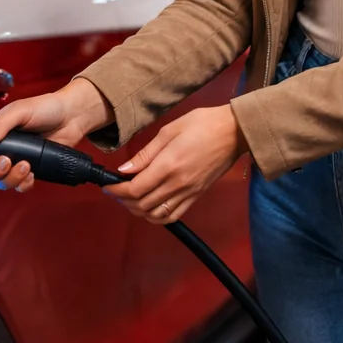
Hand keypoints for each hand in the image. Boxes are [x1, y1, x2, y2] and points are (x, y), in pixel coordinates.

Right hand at [0, 77, 112, 192]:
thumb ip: (2, 123)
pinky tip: (32, 174)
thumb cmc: (44, 108)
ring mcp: (16, 162)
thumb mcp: (20, 110)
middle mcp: (1, 150)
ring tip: (26, 165)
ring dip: (11, 178)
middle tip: (7, 161)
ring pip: (2, 182)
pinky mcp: (32, 170)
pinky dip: (24, 184)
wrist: (71, 117)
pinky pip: (21, 186)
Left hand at [102, 106, 245, 223]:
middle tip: (116, 191)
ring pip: (156, 215)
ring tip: (130, 199)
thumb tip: (124, 169)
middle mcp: (177, 184)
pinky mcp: (196, 196)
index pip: (135, 189)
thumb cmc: (202, 124)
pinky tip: (150, 208)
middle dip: (124, 201)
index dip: (117, 191)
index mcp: (168, 165)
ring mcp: (188, 193)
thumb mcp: (169, 130)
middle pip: (142, 205)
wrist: (234, 132)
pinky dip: (157, 217)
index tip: (108, 186)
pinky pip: (173, 216)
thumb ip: (145, 153)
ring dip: (138, 211)